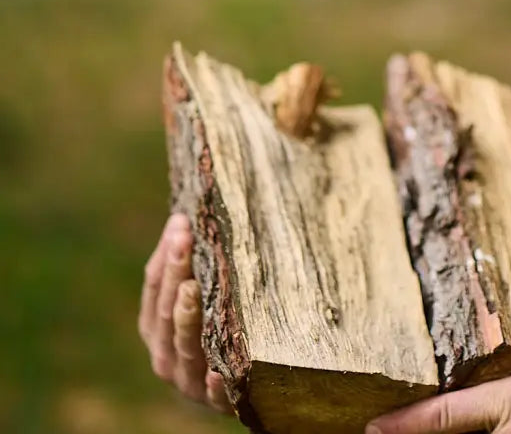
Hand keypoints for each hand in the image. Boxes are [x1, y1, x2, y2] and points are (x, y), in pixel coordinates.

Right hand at [138, 213, 232, 413]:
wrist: (245, 389)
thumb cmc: (220, 332)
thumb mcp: (202, 301)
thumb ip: (192, 270)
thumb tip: (186, 216)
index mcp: (158, 330)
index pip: (154, 289)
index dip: (165, 257)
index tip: (180, 223)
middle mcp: (167, 356)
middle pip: (167, 314)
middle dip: (174, 275)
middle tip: (185, 242)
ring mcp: (190, 382)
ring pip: (185, 349)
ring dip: (187, 319)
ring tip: (192, 290)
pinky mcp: (218, 404)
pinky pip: (217, 395)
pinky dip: (217, 384)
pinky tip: (222, 372)